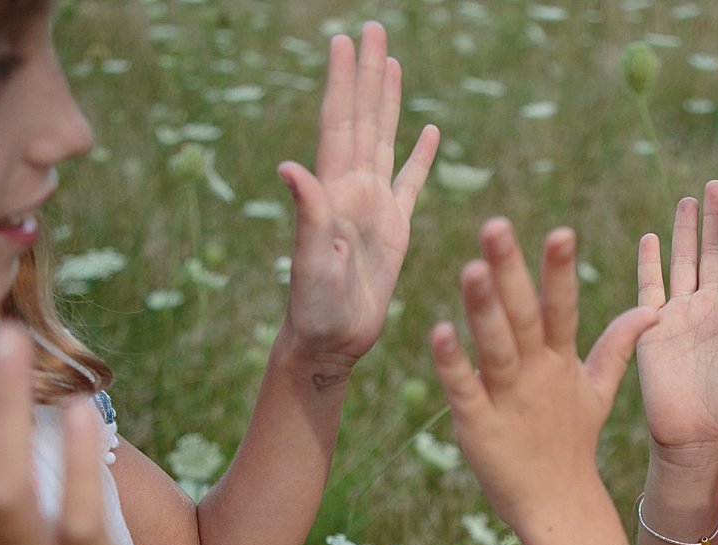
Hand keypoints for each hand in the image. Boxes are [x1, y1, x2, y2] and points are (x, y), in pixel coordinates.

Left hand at [277, 21, 438, 366]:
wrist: (329, 341)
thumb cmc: (315, 307)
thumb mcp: (312, 261)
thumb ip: (307, 214)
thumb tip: (288, 167)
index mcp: (335, 191)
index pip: (339, 123)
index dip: (342, 82)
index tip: (343, 40)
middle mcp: (352, 189)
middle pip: (361, 118)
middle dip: (365, 73)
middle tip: (371, 28)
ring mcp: (374, 206)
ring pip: (383, 139)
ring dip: (387, 101)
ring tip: (391, 62)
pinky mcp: (393, 229)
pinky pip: (410, 182)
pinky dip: (420, 155)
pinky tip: (429, 131)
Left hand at [431, 219, 656, 532]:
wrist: (556, 505)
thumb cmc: (571, 442)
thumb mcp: (598, 390)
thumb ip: (617, 345)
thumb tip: (651, 310)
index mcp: (559, 362)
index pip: (562, 309)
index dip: (560, 271)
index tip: (560, 231)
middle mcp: (535, 375)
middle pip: (524, 317)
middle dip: (512, 272)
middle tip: (496, 226)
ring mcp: (507, 399)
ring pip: (495, 348)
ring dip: (483, 310)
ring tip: (471, 268)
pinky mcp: (477, 424)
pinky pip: (464, 389)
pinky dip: (452, 363)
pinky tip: (438, 331)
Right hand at [635, 180, 717, 466]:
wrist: (693, 436)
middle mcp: (710, 307)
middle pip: (713, 253)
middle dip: (714, 218)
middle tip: (716, 184)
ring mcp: (680, 314)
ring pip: (683, 262)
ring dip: (685, 232)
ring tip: (688, 200)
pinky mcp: (653, 328)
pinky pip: (650, 288)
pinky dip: (649, 263)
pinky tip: (650, 238)